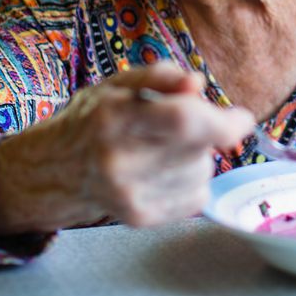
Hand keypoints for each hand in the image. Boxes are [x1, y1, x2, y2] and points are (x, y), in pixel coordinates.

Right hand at [0, 62, 252, 237]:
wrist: (54, 170)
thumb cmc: (94, 119)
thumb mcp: (118, 84)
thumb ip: (159, 76)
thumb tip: (197, 84)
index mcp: (114, 118)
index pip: (183, 122)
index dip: (223, 120)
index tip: (241, 117)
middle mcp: (118, 161)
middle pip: (198, 147)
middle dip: (208, 131)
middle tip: (185, 124)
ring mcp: (128, 195)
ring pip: (202, 172)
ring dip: (197, 156)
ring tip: (164, 148)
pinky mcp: (139, 219)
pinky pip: (197, 197)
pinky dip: (192, 181)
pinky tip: (165, 171)